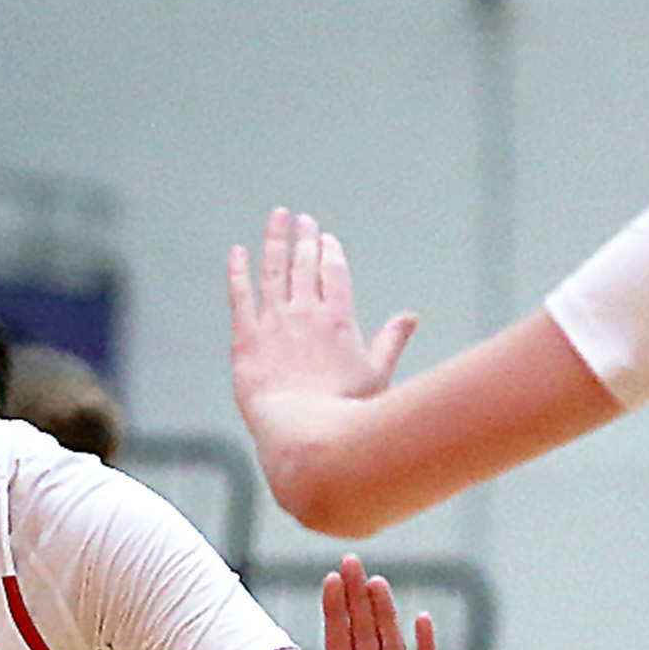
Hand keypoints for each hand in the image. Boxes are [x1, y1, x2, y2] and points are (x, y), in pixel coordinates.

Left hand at [227, 207, 418, 458]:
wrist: (302, 432)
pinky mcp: (246, 338)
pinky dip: (238, 269)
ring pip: (273, 270)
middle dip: (304, 238)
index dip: (330, 251)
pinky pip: (240, 294)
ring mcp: (274, 322)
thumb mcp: (377, 374)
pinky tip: (237, 251)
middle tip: (301, 219)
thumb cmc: (345, 412)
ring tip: (277, 217)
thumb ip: (391, 340)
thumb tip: (411, 317)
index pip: (334, 272)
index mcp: (338, 319)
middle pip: (304, 263)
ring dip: (274, 240)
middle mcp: (305, 313)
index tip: (325, 238)